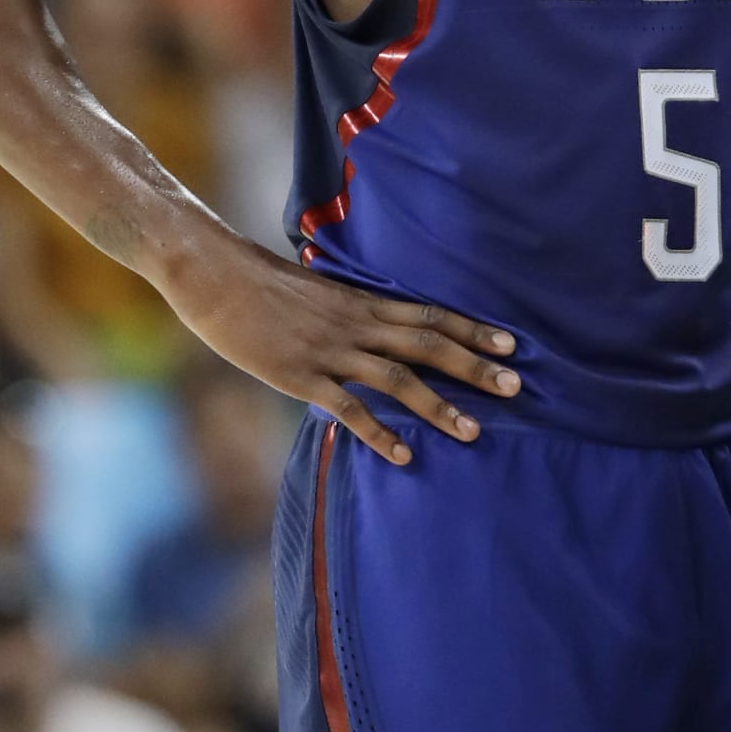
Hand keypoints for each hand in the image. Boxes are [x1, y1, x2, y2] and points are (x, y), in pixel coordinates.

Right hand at [164, 232, 518, 465]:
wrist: (215, 274)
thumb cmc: (262, 284)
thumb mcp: (318, 293)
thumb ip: (349, 312)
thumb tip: (375, 331)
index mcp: (363, 301)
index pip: (432, 315)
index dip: (474, 330)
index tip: (511, 345)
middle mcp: (357, 324)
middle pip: (429, 345)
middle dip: (474, 368)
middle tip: (515, 388)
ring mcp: (331, 351)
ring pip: (399, 380)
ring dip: (438, 408)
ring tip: (472, 432)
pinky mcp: (300, 376)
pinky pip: (349, 409)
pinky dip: (380, 434)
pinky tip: (404, 457)